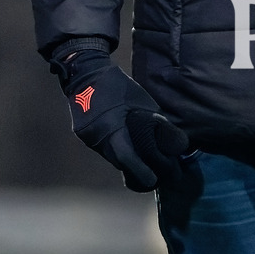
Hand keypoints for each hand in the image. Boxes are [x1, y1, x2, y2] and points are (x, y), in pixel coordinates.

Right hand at [51, 44, 188, 190]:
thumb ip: (153, 123)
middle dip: (135, 169)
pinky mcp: (84, 135)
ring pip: (111, 156)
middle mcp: (95, 136)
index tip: (152, 180)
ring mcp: (87, 137)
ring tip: (144, 163)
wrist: (85, 73)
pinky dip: (117, 149)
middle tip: (153, 175)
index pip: (126, 155)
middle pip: (119, 160)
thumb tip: (170, 142)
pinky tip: (128, 148)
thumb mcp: (141, 101)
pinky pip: (103, 148)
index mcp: (110, 126)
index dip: (140, 169)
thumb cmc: (118, 85)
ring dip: (126, 160)